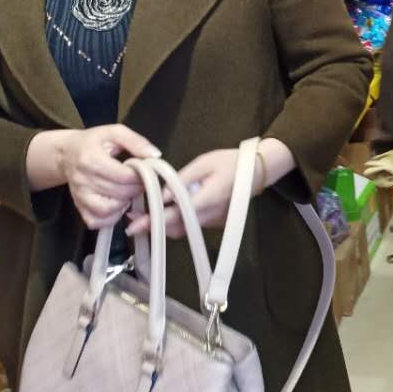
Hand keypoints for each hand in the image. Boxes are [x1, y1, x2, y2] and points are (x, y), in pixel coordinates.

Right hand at [36, 126, 160, 231]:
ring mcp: (78, 196)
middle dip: (136, 189)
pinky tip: (117, 204)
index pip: (124, 176)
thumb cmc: (93, 141)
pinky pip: (96, 221)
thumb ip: (136, 141)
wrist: (67, 153)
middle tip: (140, 182)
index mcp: (91, 159)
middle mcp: (82, 180)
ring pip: (108, 211)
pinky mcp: (78, 207)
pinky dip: (110, 218)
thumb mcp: (115, 132)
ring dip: (124, 204)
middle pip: (119, 194)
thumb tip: (155, 155)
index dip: (141, 176)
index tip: (146, 172)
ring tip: (128, 191)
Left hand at [127, 140, 292, 239]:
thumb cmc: (231, 162)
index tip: (133, 226)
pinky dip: (178, 222)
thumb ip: (182, 179)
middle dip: (154, 226)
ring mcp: (214, 222)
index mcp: (206, 198)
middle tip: (133, 218)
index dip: (152, 221)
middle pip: (175, 228)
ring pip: (183, 229)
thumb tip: (162, 194)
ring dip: (165, 225)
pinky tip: (171, 211)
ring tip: (148, 214)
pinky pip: (192, 226)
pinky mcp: (216, 223)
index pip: (174, 215)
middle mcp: (209, 215)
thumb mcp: (204, 162)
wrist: (259, 170)